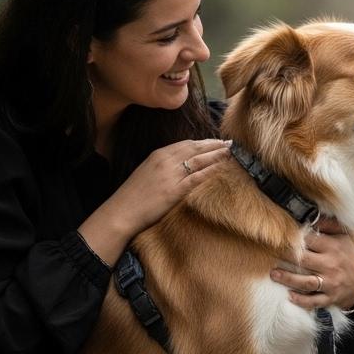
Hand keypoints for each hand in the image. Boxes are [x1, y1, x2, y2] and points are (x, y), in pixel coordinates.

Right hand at [80, 139, 229, 262]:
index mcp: (158, 154)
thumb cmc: (133, 196)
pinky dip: (212, 171)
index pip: (186, 144)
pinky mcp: (174, 190)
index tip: (216, 141)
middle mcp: (165, 160)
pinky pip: (198, 178)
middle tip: (230, 143)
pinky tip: (223, 169)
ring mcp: (170, 175)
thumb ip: (163, 166)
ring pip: (200, 160)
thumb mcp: (147, 172)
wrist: (121, 211)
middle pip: (196, 148)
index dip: (204, 142)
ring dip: (218, 155)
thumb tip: (179, 165)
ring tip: (232, 153)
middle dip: (214, 145)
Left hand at [270, 217, 353, 310]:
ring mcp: (331, 283)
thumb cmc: (347, 255)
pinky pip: (314, 301)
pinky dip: (301, 300)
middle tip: (272, 253)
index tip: (281, 235)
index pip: (311, 240)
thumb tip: (313, 213)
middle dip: (286, 256)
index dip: (295, 237)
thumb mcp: (343, 237)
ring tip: (273, 274)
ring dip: (288, 279)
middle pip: (304, 260)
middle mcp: (331, 265)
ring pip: (306, 282)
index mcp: (334, 247)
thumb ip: (329, 225)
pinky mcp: (330, 297)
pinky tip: (289, 296)